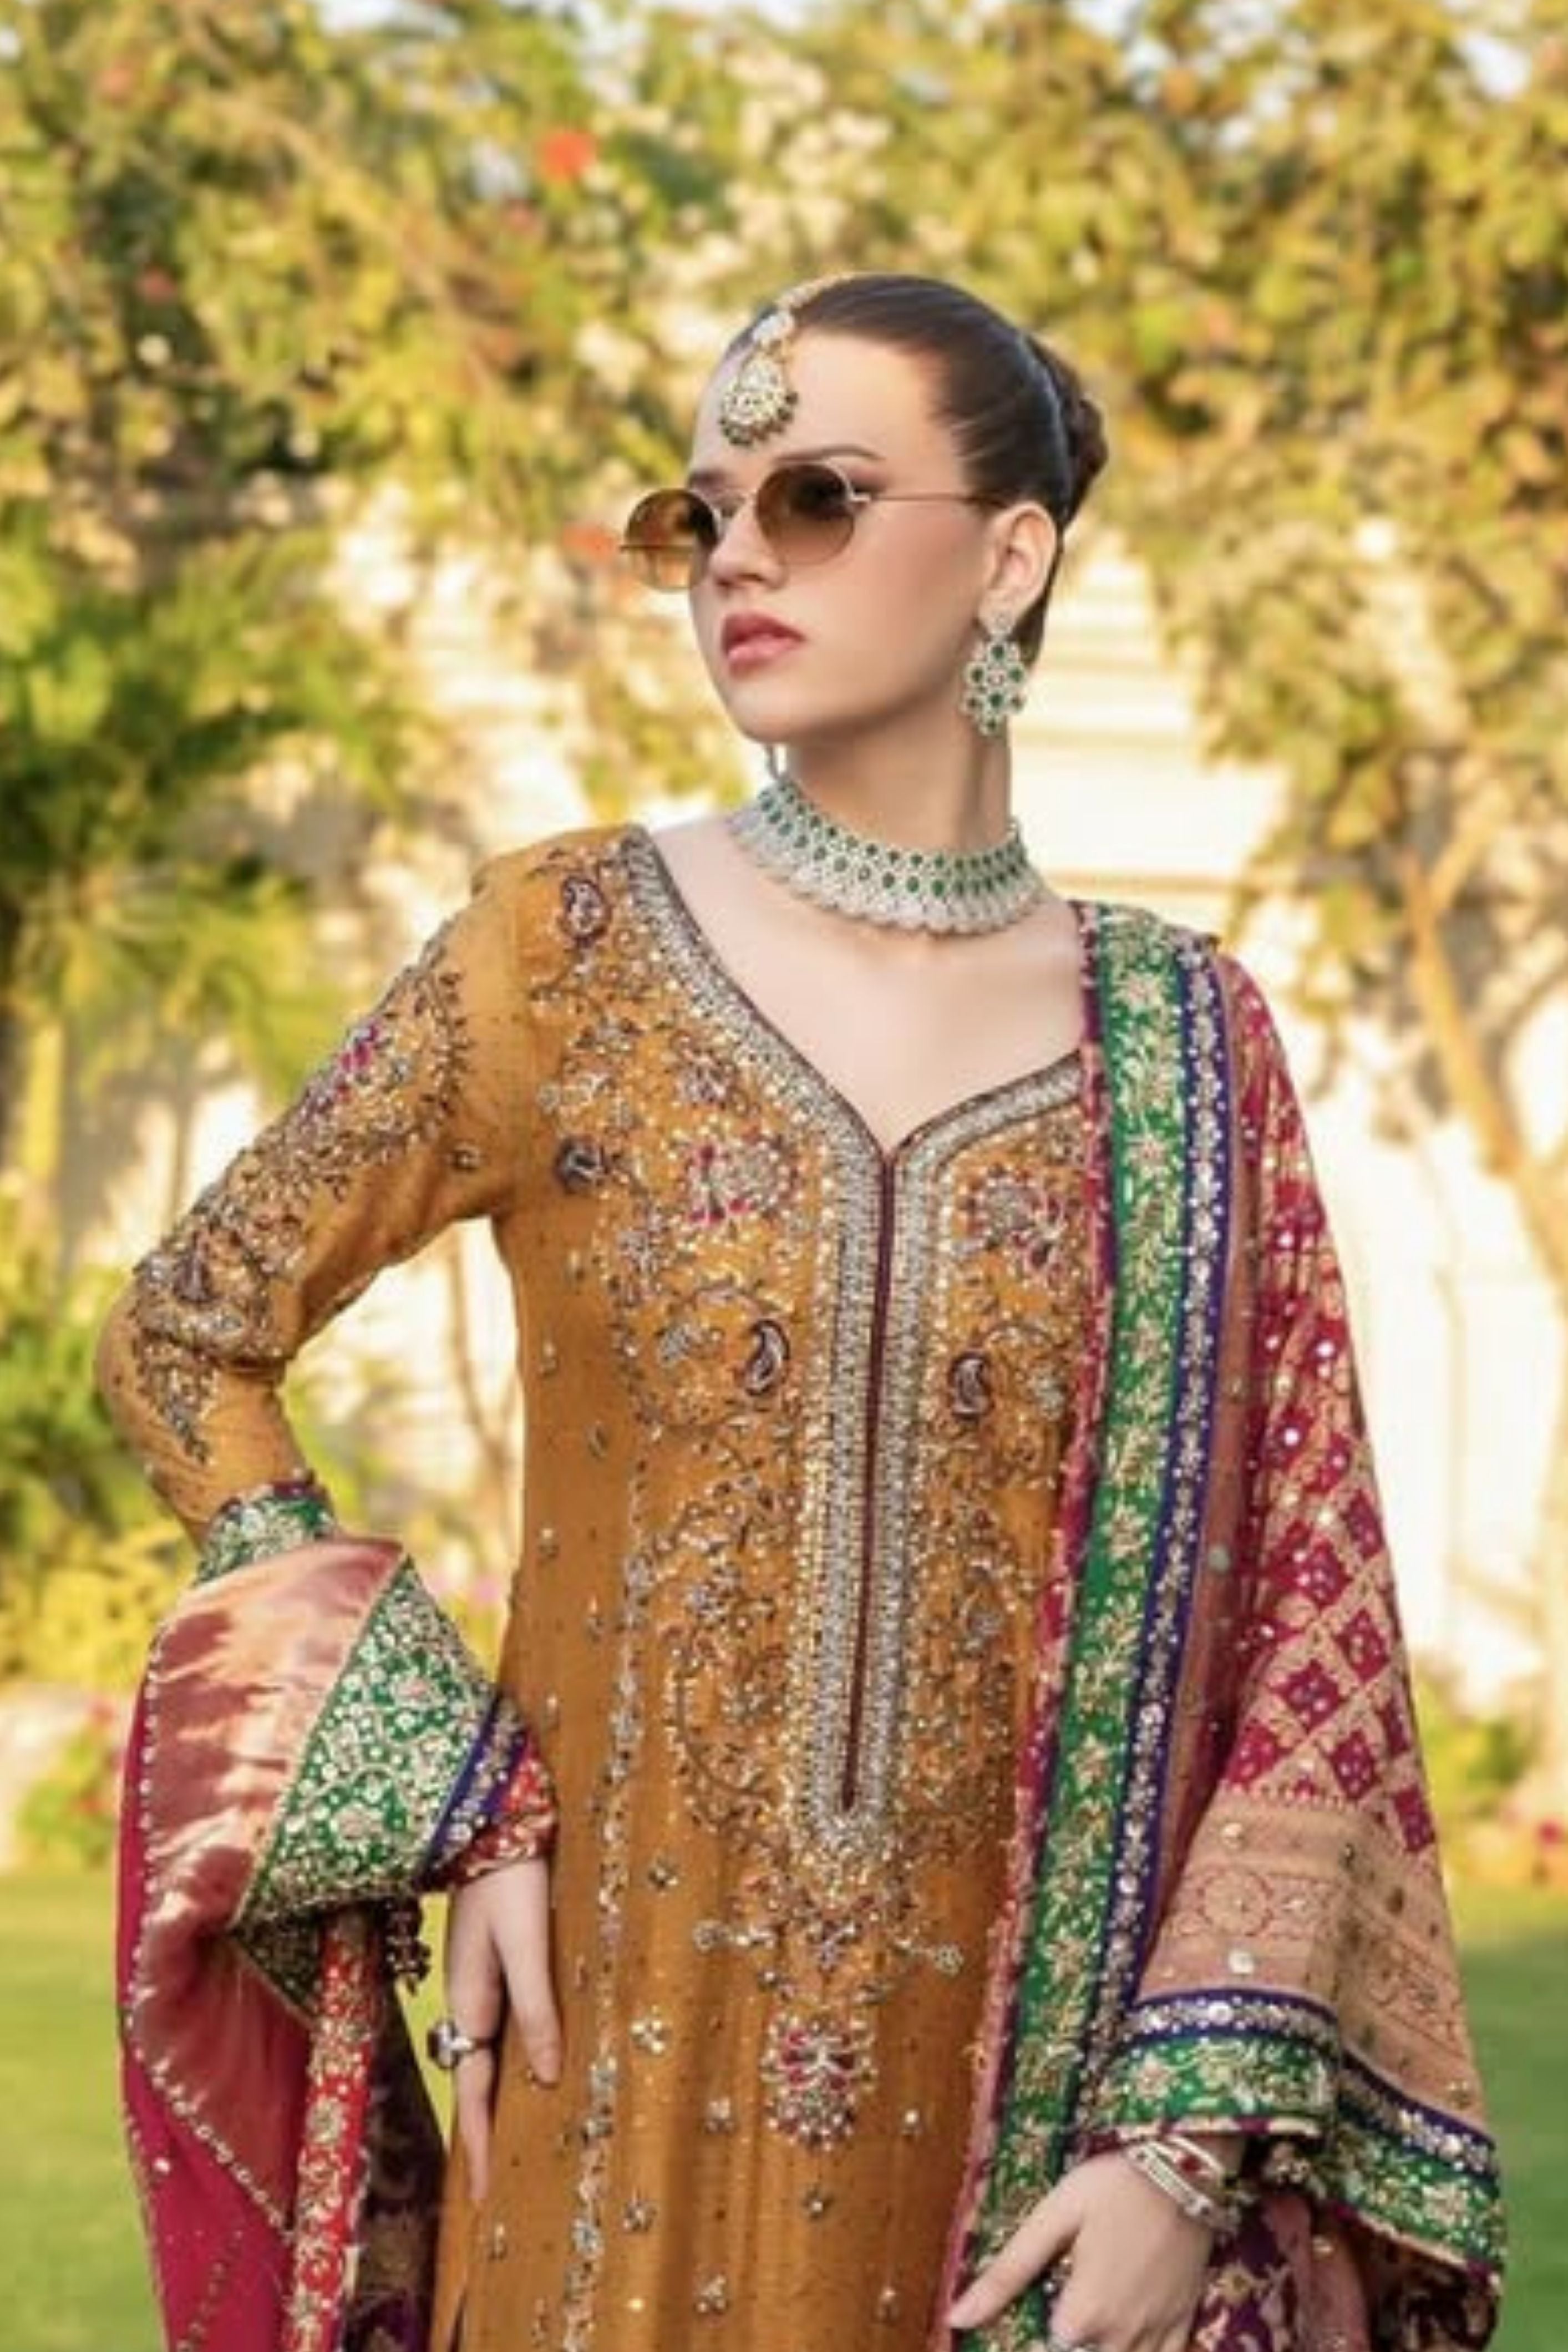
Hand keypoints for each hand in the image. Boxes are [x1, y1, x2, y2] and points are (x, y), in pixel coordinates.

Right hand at [443, 1856, 561, 2200]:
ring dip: (496, 2100)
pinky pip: (501, 2027)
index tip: (483, 2195)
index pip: (473, 2091)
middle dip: (484, 2133)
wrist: (494, 1822)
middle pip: (476, 2079)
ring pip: (488, 2055)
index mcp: (471, 2001)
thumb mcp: (527, 1944)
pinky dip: (508, 2060)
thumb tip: (547, 2075)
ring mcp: (481, 1980)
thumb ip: (536, 2007)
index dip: (480, 2143)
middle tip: (495, 2186)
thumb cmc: (512, 1879)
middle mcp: (471, 1998)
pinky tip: (529, 2069)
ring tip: (510, 2142)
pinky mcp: (497, 1961)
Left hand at [947, 2150, 1213, 2349]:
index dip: (1029, 2337)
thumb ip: (1007, 2273)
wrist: (1184, 2166)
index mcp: (1083, 2314)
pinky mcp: (1184, 2319)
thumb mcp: (1053, 2218)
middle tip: (1063, 2304)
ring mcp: (1156, 2332)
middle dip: (1066, 2340)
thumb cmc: (1111, 2186)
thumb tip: (958, 2316)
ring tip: (1086, 2318)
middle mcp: (1121, 2336)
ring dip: (1098, 2347)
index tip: (1030, 2311)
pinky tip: (1126, 2336)